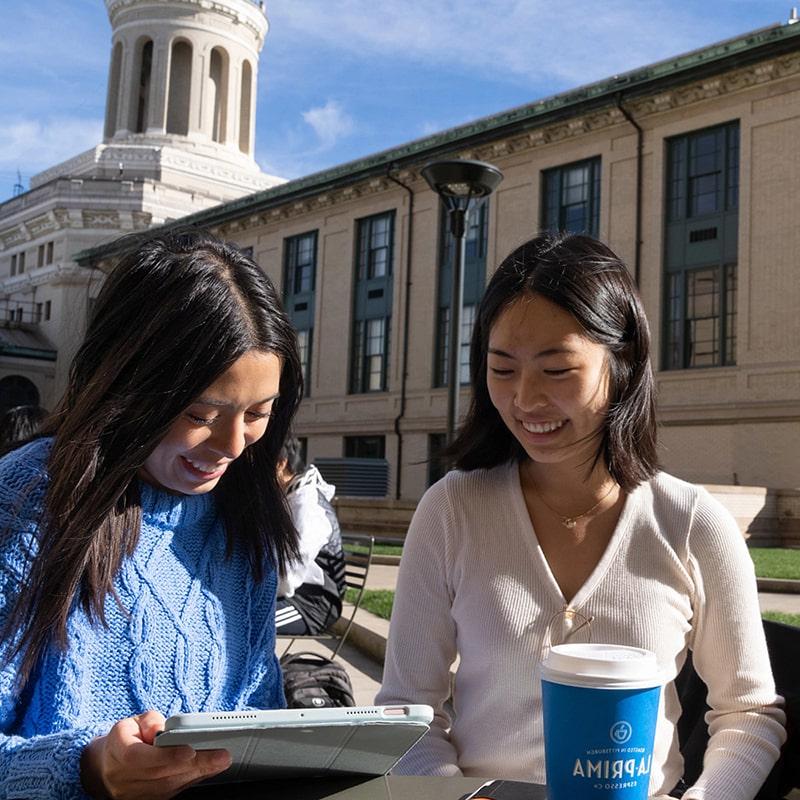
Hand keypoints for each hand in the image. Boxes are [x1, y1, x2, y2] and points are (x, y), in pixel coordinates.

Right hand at [81, 710, 231, 799]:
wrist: (106, 767)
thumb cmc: (127, 738)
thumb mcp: (133, 721)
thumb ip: (149, 721)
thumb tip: (161, 730)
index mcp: (117, 751)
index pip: (139, 757)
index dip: (165, 755)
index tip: (190, 750)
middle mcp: (123, 777)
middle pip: (161, 774)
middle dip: (195, 764)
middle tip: (222, 755)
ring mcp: (133, 794)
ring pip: (169, 786)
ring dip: (198, 773)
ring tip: (221, 761)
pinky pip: (171, 792)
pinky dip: (192, 780)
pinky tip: (210, 769)